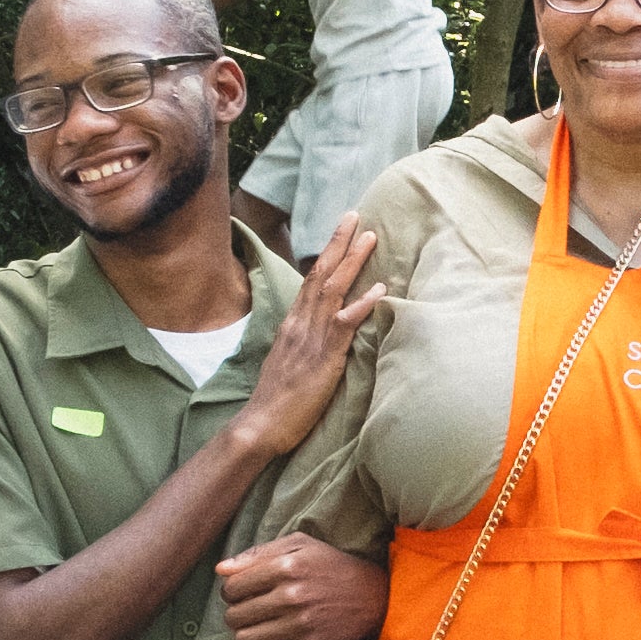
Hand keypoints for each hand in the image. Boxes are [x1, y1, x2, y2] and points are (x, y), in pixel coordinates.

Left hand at [215, 528, 387, 639]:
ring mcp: (301, 624)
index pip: (232, 587)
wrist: (373, 595)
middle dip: (236, 613)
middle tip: (250, 611)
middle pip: (235, 615)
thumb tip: (220, 570)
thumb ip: (257, 553)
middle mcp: (292, 595)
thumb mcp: (299, 546)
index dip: (230, 591)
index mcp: (286, 566)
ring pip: (245, 639)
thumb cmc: (330, 566)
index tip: (241, 593)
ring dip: (246, 635)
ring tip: (257, 628)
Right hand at [234, 224, 396, 463]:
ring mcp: (311, 338)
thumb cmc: (277, 400)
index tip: (340, 231)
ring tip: (370, 237)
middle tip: (355, 215)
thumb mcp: (289, 362)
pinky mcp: (324, 357)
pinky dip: (362, 304)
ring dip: (353, 262)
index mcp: (293, 324)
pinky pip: (345, 325)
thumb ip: (304, 343)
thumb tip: (320, 333)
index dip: (326, 254)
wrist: (261, 424)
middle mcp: (300, 324)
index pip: (310, 280)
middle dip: (338, 243)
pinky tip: (379, 289)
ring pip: (333, 290)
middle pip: (320, 274)